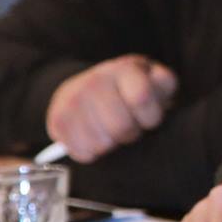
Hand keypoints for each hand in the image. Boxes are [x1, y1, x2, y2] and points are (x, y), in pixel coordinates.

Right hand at [46, 55, 177, 161]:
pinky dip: (92, 152)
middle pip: (121, 127)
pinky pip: (82, 153)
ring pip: (102, 144)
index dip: (150, 118)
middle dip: (130, 134)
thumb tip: (156, 96)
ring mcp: (74, 98)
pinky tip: (93, 137)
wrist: (88, 87)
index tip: (148, 118)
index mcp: (126, 69)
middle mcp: (97, 79)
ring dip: (111, 144)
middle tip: (128, 126)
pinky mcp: (58, 119)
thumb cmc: (131, 90)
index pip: (141, 98)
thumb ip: (163, 85)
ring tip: (110, 129)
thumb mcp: (154, 82)